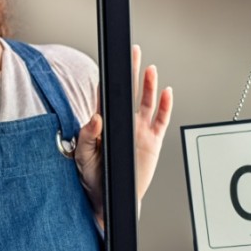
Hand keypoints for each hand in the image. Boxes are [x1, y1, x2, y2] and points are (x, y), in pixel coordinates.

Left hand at [76, 45, 173, 226]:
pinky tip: (166, 93)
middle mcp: (123, 123)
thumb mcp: (84, 156)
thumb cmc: (94, 177)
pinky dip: (165, 106)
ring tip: (150, 69)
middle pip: (129, 91)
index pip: (107, 94)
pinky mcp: (152, 141)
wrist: (109, 199)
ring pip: (145, 102)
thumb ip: (88, 136)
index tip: (112, 60)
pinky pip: (160, 120)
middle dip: (131, 71)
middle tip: (134, 52)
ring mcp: (139, 131)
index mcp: (105, 123)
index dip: (110, 78)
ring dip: (148, 86)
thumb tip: (95, 118)